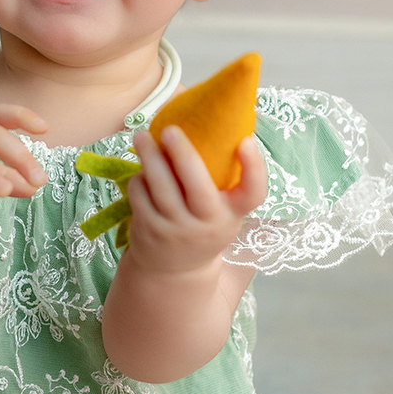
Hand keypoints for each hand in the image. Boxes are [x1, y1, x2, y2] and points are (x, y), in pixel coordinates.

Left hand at [123, 126, 266, 278]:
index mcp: (232, 213)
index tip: (246, 140)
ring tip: (142, 136)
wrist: (176, 271)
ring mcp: (177, 229)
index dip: (253, 166)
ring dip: (149, 157)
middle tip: (170, 129)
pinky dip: (139, 178)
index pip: (253, 193)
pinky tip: (142, 172)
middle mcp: (208, 222)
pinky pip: (141, 194)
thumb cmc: (203, 224)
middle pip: (197, 185)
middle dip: (183, 154)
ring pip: (161, 186)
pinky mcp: (150, 230)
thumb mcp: (221, 210)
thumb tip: (213, 122)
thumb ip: (220, 180)